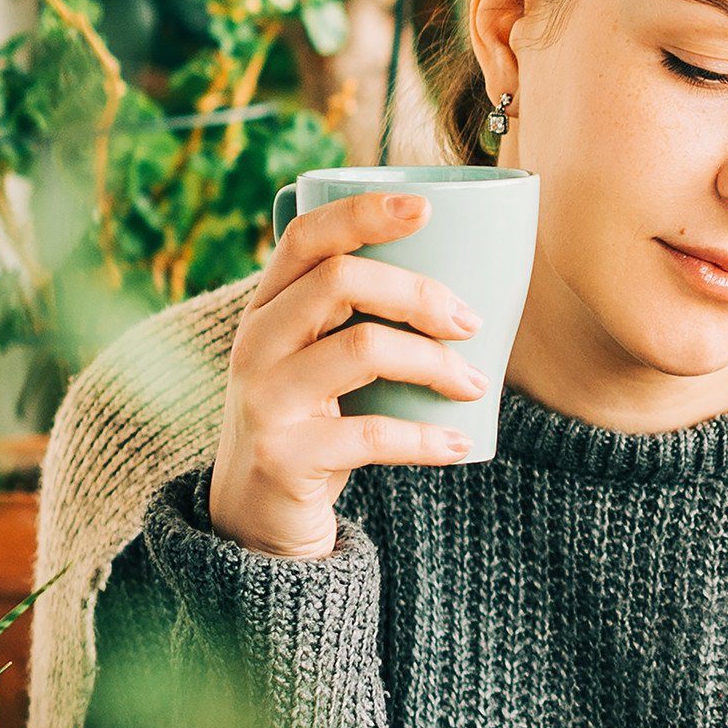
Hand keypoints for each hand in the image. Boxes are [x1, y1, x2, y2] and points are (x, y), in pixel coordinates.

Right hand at [207, 191, 487, 558]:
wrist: (255, 520)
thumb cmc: (315, 423)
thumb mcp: (321, 360)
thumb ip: (361, 318)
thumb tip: (472, 278)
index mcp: (268, 307)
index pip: (305, 237)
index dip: (363, 213)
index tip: (427, 207)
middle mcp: (254, 343)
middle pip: (340, 281)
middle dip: (420, 294)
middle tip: (471, 322)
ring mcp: (262, 399)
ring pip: (362, 349)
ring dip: (436, 364)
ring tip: (473, 386)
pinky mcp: (281, 456)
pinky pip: (370, 433)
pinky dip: (425, 438)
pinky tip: (458, 444)